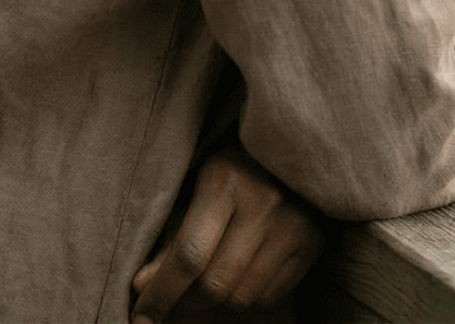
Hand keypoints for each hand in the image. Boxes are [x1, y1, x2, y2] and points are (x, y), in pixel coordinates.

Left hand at [131, 142, 323, 319]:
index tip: (141, 317)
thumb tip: (142, 286)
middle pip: (215, 284)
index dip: (161, 294)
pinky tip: (242, 272)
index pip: (189, 255)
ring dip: (218, 299)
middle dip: (186, 301)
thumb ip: (169, 239)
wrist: (294, 146)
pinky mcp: (313, 243)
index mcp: (225, 181)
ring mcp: (293, 225)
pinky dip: (249, 294)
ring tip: (210, 280)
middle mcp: (264, 203)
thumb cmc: (232, 171)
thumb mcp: (194, 190)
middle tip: (175, 296)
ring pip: (241, 297)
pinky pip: (269, 295)